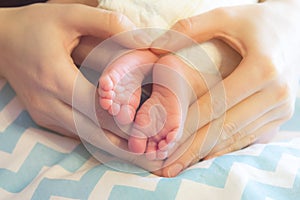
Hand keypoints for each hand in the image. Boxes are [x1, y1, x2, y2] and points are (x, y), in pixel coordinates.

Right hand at [0, 3, 136, 136]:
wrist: (2, 40)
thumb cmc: (35, 26)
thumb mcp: (69, 15)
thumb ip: (107, 23)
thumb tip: (142, 37)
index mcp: (55, 78)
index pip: (97, 108)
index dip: (123, 118)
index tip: (146, 125)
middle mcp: (47, 102)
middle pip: (92, 131)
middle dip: (121, 139)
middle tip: (146, 145)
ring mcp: (43, 113)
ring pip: (83, 137)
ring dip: (110, 141)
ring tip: (135, 145)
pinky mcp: (43, 117)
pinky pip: (73, 133)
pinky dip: (94, 136)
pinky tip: (113, 136)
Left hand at [152, 0, 299, 176]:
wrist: (296, 29)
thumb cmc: (258, 23)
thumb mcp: (227, 17)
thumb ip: (191, 28)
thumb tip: (156, 46)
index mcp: (262, 68)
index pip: (216, 104)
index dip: (188, 124)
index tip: (164, 140)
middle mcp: (276, 93)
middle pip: (225, 128)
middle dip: (192, 148)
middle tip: (166, 164)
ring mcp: (281, 108)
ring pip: (237, 138)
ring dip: (206, 153)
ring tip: (179, 165)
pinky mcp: (280, 116)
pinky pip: (249, 138)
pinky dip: (224, 148)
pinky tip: (203, 156)